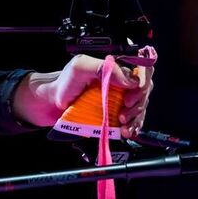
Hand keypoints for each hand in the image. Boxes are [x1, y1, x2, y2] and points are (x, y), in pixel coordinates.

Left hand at [13, 51, 154, 138]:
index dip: (142, 84)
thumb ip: (106, 69)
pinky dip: (134, 127)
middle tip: (123, 113)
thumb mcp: (81, 67)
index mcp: (116, 69)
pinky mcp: (116, 114)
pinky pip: (133, 120)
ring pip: (141, 107)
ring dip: (136, 118)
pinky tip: (126, 131)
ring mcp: (120, 100)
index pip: (143, 71)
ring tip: (123, 125)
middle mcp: (121, 83)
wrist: (52, 103)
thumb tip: (131, 80)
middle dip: (138, 104)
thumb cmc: (65, 83)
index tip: (129, 97)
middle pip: (144, 91)